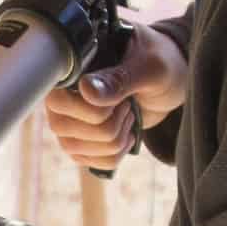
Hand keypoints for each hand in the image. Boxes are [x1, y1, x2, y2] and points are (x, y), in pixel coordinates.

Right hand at [45, 21, 188, 173]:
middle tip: (127, 104)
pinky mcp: (82, 142)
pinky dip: (118, 153)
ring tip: (128, 115)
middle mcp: (60, 95)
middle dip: (109, 125)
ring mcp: (68, 121)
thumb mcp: (149, 67)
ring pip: (77, 150)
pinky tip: (127, 133)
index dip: (93, 109)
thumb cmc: (159, 63)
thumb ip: (119, 79)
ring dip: (115, 139)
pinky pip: (94, 162)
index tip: (121, 98)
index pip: (57, 101)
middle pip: (65, 130)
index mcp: (71, 68)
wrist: (169, 81)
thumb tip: (85, 90)